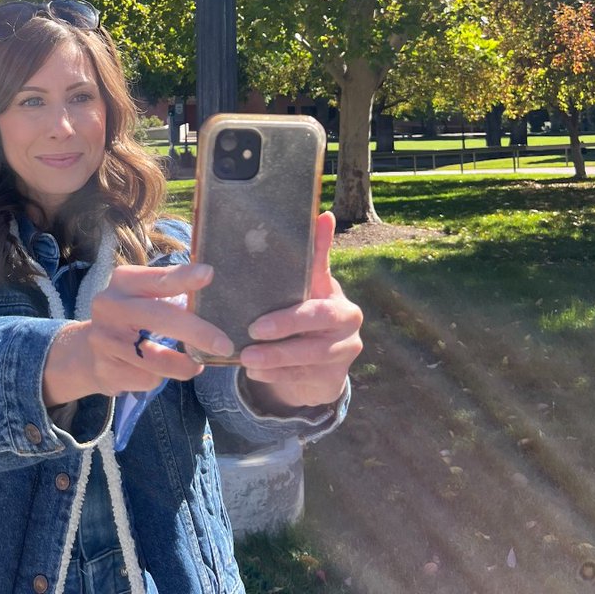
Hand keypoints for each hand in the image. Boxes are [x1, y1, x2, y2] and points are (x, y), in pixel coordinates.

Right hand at [43, 263, 234, 406]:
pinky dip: (162, 378)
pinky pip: (147, 378)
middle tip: (224, 345)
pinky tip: (159, 372)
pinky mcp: (106, 370)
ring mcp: (105, 340)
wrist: (87, 352)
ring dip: (183, 365)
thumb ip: (170, 293)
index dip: (183, 277)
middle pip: (159, 317)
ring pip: (156, 358)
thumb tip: (211, 295)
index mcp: (123, 281)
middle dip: (196, 332)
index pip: (158, 278)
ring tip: (196, 363)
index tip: (209, 274)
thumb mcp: (142, 296)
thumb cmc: (130, 316)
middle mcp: (110, 306)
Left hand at [238, 212, 362, 412]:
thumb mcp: (313, 284)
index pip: (320, 303)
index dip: (292, 315)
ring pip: (307, 359)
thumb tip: (324, 213)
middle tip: (252, 332)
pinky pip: (300, 379)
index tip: (261, 321)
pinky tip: (253, 373)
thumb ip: (316, 254)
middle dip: (283, 333)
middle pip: (315, 332)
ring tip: (245, 358)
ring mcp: (342, 357)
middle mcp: (348, 330)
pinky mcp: (331, 380)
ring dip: (274, 360)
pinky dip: (275, 376)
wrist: (326, 360)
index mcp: (342, 305)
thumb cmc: (313, 311)